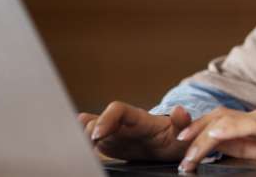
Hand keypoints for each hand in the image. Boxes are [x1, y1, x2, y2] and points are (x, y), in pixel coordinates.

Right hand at [77, 101, 192, 161]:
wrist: (170, 146)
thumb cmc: (176, 138)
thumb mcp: (182, 133)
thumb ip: (182, 122)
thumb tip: (181, 111)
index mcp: (139, 120)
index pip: (118, 110)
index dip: (106, 118)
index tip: (98, 134)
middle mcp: (123, 124)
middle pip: (100, 120)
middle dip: (89, 130)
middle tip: (86, 146)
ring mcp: (115, 133)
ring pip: (92, 129)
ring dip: (83, 135)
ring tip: (77, 145)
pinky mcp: (110, 143)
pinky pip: (92, 138)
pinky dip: (82, 138)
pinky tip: (73, 143)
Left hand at [174, 106, 255, 172]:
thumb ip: (244, 149)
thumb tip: (218, 152)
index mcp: (255, 124)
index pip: (219, 122)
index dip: (198, 129)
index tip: (181, 143)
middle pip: (218, 117)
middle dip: (194, 129)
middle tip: (177, 145)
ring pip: (226, 120)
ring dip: (204, 134)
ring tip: (188, 148)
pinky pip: (248, 125)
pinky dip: (228, 129)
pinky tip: (215, 136)